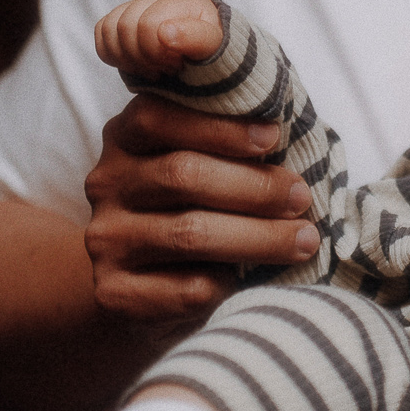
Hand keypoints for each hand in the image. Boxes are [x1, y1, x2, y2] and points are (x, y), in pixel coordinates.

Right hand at [82, 95, 317, 321]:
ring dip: (259, 237)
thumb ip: (227, 149)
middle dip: (255, 186)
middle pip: (183, 175)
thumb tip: (290, 140)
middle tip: (301, 197)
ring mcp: (105, 240)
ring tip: (304, 239)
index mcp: (124, 139)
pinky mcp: (114, 293)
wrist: (142, 291)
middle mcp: (106, 184)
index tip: (273, 137)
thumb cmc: (191, 212)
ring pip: (190, 233)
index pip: (157, 118)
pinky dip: (230, 284)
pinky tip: (252, 281)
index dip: (218, 127)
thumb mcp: (201, 169)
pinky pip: (188, 287)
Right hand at [94, 0, 225, 76]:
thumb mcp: (214, 45)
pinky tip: (137, 63)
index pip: (148, 25)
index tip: (177, 64)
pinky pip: (102, 30)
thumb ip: (195, 38)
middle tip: (166, 69)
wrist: (212, 45)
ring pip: (110, 29)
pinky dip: (112, 52)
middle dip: (143, 57)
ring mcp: (140, 3)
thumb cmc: (213, 47)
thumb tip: (165, 33)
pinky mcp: (124, 16)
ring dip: (127, 58)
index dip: (156, 53)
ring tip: (153, 68)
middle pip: (126, 27)